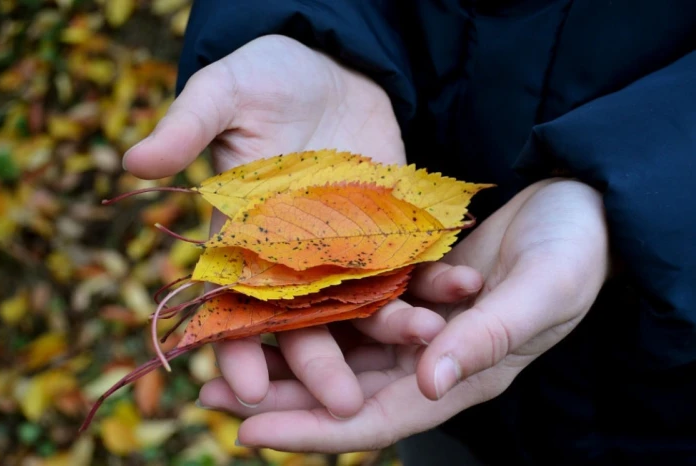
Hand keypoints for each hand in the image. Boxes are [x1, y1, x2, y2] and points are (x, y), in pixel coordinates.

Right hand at [122, 35, 406, 414]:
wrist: (331, 67)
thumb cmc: (267, 77)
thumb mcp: (225, 92)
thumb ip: (189, 125)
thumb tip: (132, 161)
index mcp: (244, 236)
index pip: (233, 301)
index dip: (233, 345)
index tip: (242, 388)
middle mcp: (294, 256)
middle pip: (303, 320)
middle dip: (319, 363)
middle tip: (342, 404)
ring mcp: (345, 247)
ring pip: (363, 300)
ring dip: (390, 326)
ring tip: (423, 343)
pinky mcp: (388, 230)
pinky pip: (410, 264)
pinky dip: (432, 280)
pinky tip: (458, 294)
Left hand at [197, 179, 608, 451]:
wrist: (580, 206)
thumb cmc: (573, 252)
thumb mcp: (539, 293)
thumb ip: (486, 338)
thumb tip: (429, 384)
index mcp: (460, 374)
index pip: (377, 419)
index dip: (313, 429)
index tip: (248, 433)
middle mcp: (430, 357)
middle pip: (344, 390)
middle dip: (279, 397)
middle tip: (209, 394)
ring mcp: (417, 321)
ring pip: (339, 348)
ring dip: (284, 350)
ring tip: (222, 346)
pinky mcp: (409, 284)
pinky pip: (351, 302)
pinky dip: (312, 305)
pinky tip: (270, 295)